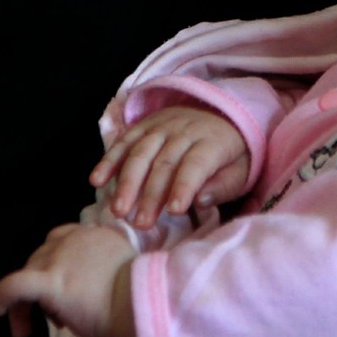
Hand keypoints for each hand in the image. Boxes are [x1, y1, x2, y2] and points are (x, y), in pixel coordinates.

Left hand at [0, 223, 136, 336]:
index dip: (58, 267)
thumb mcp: (126, 275)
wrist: (144, 311)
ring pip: (28, 271)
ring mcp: (61, 258)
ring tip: (25, 329)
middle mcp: (76, 239)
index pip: (63, 242)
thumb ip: (105, 271)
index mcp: (97, 235)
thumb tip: (88, 291)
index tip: (65, 295)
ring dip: (24, 301)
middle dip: (39, 286)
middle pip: (42, 256)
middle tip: (47, 319)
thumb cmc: (142, 302)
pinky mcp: (49, 281)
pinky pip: (14, 286)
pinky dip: (1, 297)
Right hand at [91, 105, 249, 228]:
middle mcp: (184, 131)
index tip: (174, 212)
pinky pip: (124, 141)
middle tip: (141, 223)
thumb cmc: (231, 154)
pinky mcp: (145, 124)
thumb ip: (223, 187)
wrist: (223, 113)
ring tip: (118, 210)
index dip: (183, 187)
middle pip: (164, 163)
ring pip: (140, 153)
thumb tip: (200, 201)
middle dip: (151, 195)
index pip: (194, 166)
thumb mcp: (240, 171)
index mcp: (211, 142)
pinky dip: (109, 160)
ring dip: (126, 182)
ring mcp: (161, 126)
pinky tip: (97, 180)